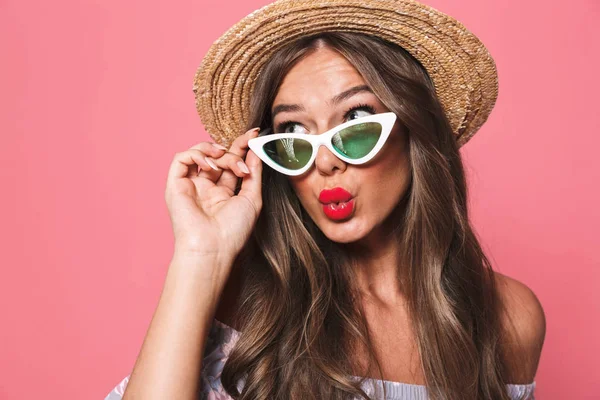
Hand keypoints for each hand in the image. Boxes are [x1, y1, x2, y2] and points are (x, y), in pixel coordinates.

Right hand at [164, 127, 262, 262]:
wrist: (212, 248)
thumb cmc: (233, 231)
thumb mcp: (251, 198)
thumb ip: (254, 173)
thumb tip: (255, 150)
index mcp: (222, 193)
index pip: (231, 162)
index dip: (242, 146)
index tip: (255, 134)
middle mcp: (205, 188)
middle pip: (218, 156)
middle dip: (234, 150)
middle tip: (244, 155)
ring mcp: (190, 186)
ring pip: (199, 153)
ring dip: (216, 151)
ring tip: (227, 161)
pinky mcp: (175, 185)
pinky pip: (181, 158)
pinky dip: (197, 154)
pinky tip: (211, 167)